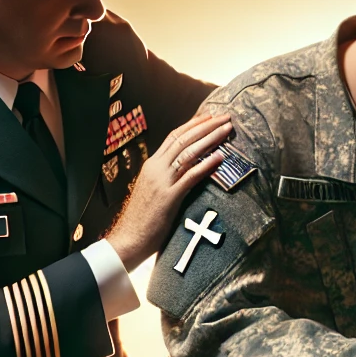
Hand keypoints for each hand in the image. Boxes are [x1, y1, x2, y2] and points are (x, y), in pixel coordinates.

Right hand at [105, 112, 230, 270]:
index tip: (209, 117)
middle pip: (183, 139)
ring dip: (210, 138)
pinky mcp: (169, 197)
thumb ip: (166, 178)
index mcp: (151, 165)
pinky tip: (221, 156)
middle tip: (225, 117)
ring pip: (188, 152)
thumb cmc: (142, 220)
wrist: (128, 239)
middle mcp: (156, 168)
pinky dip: (206, 164)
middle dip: (206, 125)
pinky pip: (190, 176)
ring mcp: (162, 182)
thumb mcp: (153, 192)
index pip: (174, 137)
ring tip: (227, 129)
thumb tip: (183, 170)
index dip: (193, 125)